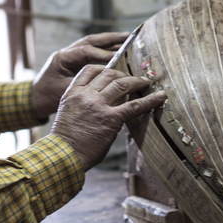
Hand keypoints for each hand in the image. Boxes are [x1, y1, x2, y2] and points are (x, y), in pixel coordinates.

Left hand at [31, 32, 131, 118]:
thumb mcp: (66, 92)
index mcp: (62, 58)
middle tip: (129, 36)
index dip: (103, 54)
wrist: (34, 100)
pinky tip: (119, 50)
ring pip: (92, 42)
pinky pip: (92, 50)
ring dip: (110, 40)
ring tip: (128, 39)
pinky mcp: (74, 59)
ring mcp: (70, 54)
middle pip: (91, 40)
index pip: (86, 51)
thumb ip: (84, 85)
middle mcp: (67, 52)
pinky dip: (106, 48)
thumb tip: (107, 82)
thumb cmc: (48, 98)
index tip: (120, 57)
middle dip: (111, 39)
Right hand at [50, 65, 166, 170]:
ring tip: (146, 82)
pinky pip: (134, 106)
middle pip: (109, 74)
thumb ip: (84, 104)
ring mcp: (98, 105)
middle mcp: (86, 95)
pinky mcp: (111, 119)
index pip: (90, 70)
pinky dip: (149, 100)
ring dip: (136, 81)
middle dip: (123, 74)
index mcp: (73, 92)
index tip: (114, 70)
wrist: (62, 155)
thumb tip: (105, 104)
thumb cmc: (65, 140)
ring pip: (122, 84)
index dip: (105, 68)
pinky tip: (160, 96)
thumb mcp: (68, 113)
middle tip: (133, 79)